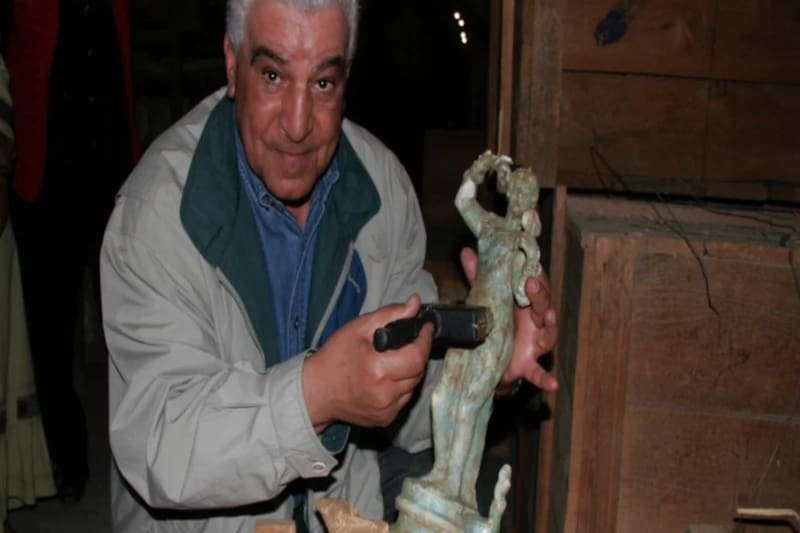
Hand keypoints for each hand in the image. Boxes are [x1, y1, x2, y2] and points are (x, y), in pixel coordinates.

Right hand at [303, 295, 433, 430]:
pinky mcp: (385, 419)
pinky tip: (386, 380)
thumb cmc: (334, 358)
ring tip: (395, 361)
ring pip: (413, 386)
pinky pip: (403, 400)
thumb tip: (414, 304)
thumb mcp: (357, 328)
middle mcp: (385, 394)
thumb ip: (389, 315)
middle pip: (418, 371)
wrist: (316, 391)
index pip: (418, 356)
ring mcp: (386, 410)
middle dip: (417, 354)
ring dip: (410, 372)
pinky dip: (400, 388)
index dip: (425, 340)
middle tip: (409, 343)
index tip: (425, 328)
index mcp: (378, 370)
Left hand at [460, 247, 558, 392]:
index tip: (529, 262)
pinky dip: (546, 378)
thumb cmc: (497, 323)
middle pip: (544, 305)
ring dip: (551, 325)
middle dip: (540, 294)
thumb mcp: (487, 299)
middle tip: (531, 283)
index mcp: (526, 303)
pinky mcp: (528, 365)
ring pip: (548, 334)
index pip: (536, 284)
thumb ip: (478, 277)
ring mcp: (535, 344)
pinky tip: (552, 384)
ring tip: (550, 315)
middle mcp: (536, 321)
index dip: (535, 273)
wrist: (493, 360)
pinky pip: (539, 373)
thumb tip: (467, 252)